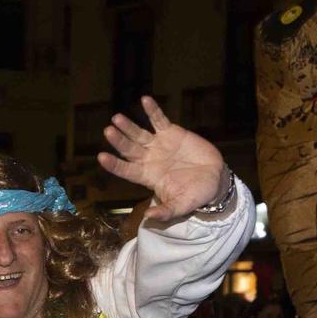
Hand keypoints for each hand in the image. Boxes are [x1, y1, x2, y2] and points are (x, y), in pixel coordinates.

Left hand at [96, 97, 227, 220]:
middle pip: (129, 149)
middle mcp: (148, 159)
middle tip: (108, 131)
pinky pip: (159, 120)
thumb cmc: (195, 195)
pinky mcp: (171, 133)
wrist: (214, 179)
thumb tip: (148, 218)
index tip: (101, 157)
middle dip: (118, 141)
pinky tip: (145, 100)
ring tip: (117, 118)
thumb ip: (165, 211)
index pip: (126, 170)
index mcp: (147, 176)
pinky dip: (152, 111)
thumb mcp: (181, 206)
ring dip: (128, 126)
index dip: (114, 164)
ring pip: (139, 134)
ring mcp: (158, 145)